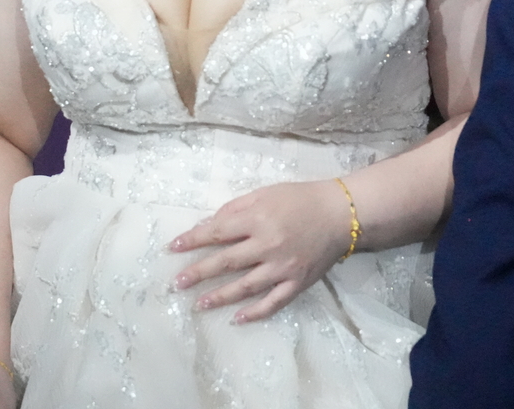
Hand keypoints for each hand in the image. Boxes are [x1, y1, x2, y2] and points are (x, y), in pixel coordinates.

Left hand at [169, 179, 353, 322]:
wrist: (341, 214)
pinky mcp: (297, 283)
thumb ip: (235, 208)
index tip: (172, 248)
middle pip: (226, 262)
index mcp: (258, 219)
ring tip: (198, 304)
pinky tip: (236, 319)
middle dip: (198, 273)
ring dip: (219, 297)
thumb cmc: (300, 199)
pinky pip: (273, 302)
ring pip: (245, 287)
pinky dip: (254, 313)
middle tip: (177, 284)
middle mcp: (268, 245)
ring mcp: (283, 268)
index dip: (193, 240)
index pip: (217, 232)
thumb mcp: (265, 194)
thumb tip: (209, 225)